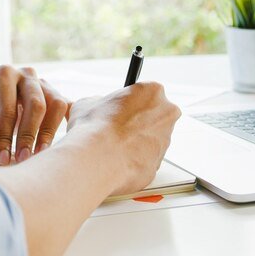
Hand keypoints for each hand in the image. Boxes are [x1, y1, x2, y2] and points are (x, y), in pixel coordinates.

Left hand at [0, 65, 69, 165]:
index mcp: (1, 74)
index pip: (8, 107)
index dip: (5, 135)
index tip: (1, 158)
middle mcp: (25, 74)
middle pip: (36, 104)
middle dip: (29, 135)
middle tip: (21, 159)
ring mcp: (42, 83)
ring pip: (56, 104)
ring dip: (48, 132)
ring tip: (36, 155)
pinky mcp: (53, 95)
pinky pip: (65, 108)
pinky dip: (63, 126)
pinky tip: (52, 146)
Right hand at [67, 82, 180, 196]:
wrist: (99, 158)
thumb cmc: (96, 128)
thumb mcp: (88, 102)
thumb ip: (100, 102)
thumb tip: (96, 106)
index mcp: (153, 91)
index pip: (145, 93)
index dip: (130, 102)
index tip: (120, 108)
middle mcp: (166, 114)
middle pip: (155, 115)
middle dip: (138, 122)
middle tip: (117, 128)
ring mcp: (165, 140)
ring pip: (152, 139)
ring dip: (137, 142)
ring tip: (114, 146)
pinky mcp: (158, 164)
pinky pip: (146, 160)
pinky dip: (134, 160)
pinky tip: (118, 159)